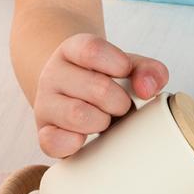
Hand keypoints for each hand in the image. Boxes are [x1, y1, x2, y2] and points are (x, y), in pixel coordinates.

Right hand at [34, 34, 168, 156]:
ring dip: (102, 122)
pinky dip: (75, 143)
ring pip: (78, 115)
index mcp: (73, 50)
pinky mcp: (44, 132)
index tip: (126, 73)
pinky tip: (84, 139)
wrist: (76, 97)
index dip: (119, 65)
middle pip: (98, 88)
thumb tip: (147, 89)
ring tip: (104, 120)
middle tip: (120, 107)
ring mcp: (45, 103)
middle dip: (120, 102)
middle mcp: (53, 74)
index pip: (92, 50)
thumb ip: (149, 71)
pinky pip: (53, 141)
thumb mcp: (129, 68)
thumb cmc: (107, 82)